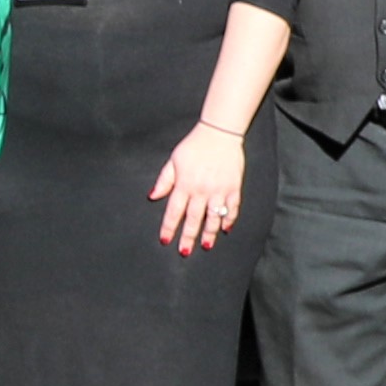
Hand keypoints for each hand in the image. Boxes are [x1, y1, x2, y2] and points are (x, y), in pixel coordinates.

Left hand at [151, 123, 246, 254]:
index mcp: (184, 184)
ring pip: (213, 218)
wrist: (220, 133)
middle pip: (193, 219)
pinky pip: (232, 208)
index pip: (174, 211)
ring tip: (205, 246)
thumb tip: (152, 196)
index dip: (169, 227)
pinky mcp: (234, 188)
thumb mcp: (173, 160)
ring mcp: (219, 190)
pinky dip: (229, 219)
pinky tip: (225, 229)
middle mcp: (202, 190)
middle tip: (184, 252)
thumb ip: (164, 181)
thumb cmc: (194, 146)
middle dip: (188, 237)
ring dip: (209, 233)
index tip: (165, 240)